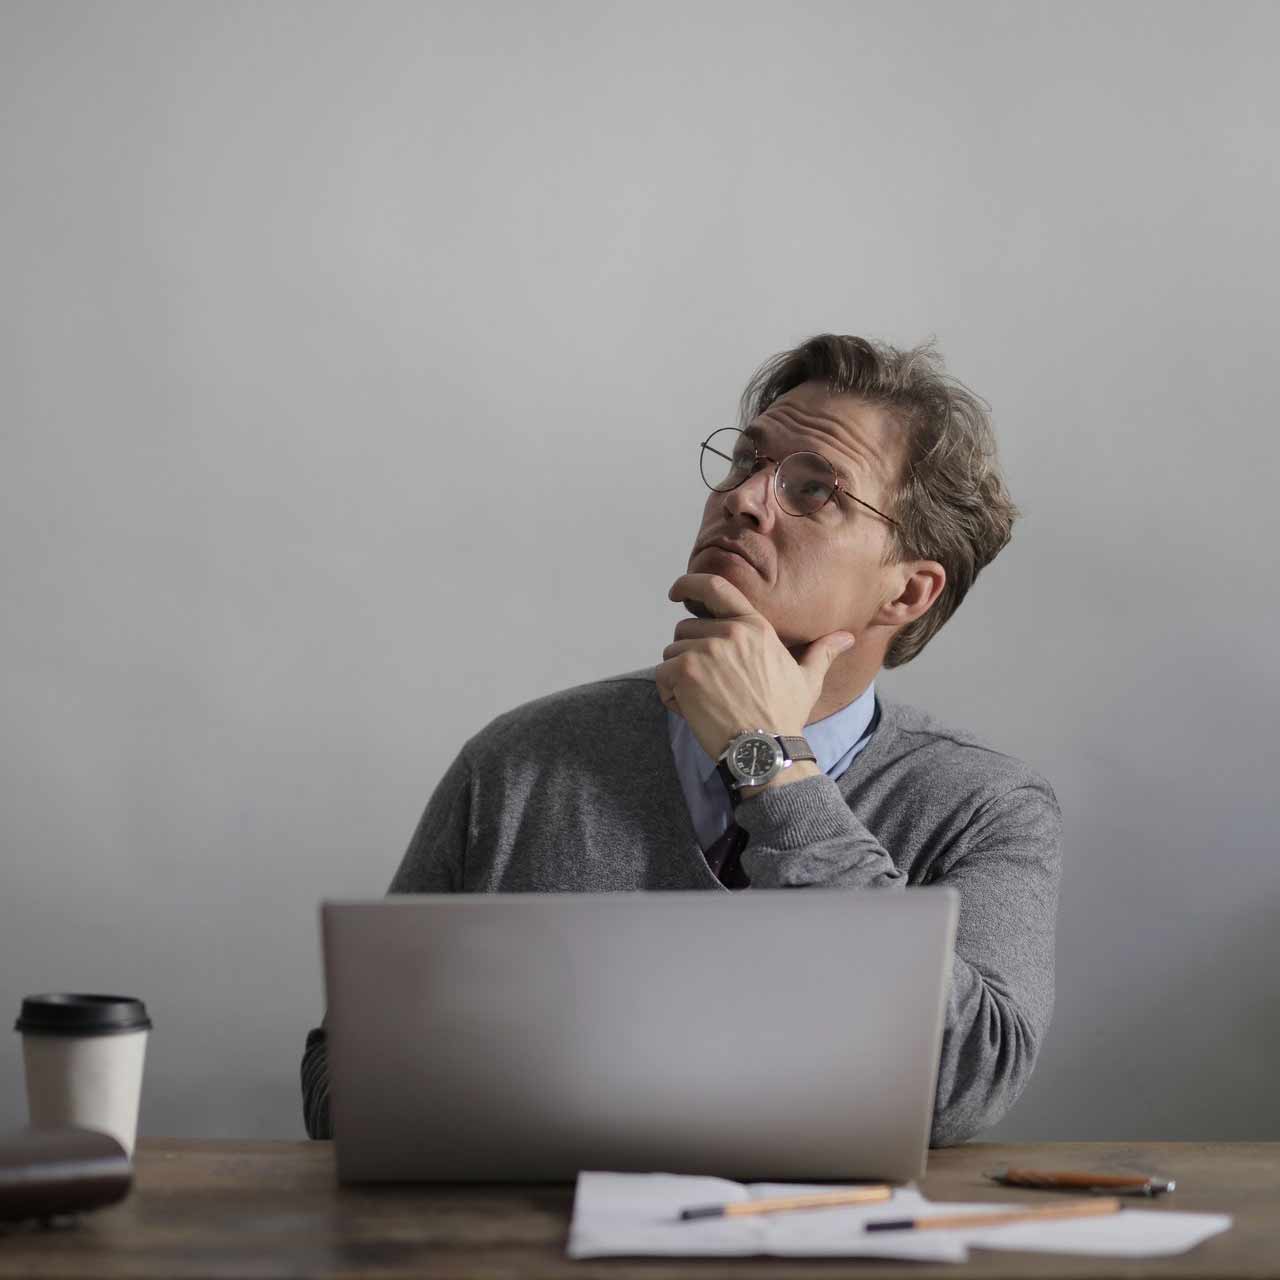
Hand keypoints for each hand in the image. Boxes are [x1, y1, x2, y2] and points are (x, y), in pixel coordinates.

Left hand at [657, 573, 855, 761]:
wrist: (764, 748)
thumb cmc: (785, 715)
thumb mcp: (808, 678)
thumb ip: (822, 652)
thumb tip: (847, 637)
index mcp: (754, 626)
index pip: (716, 587)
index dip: (690, 583)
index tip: (677, 591)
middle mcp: (728, 632)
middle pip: (685, 628)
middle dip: (689, 653)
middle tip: (710, 684)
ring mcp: (705, 650)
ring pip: (672, 653)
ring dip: (679, 676)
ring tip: (706, 700)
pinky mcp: (685, 672)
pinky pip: (662, 674)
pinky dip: (669, 693)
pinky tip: (693, 710)